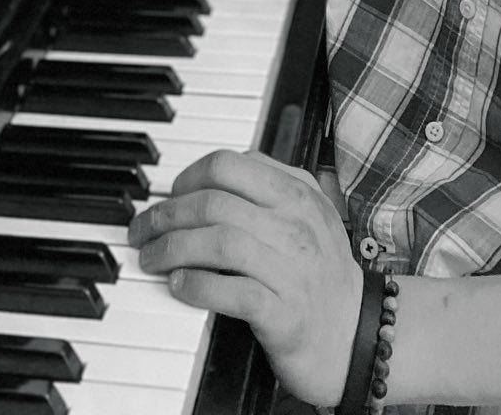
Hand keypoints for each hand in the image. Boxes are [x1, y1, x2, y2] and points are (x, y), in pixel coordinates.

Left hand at [129, 149, 361, 406]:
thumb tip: (208, 178)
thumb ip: (268, 188)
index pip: (230, 165)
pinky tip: (179, 286)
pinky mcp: (285, 315)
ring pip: (218, 241)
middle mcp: (297, 225)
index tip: (169, 195)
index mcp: (298, 193)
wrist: (357, 336)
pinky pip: (231, 291)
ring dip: (173, 248)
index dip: (188, 177)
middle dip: (167, 214)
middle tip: (144, 230)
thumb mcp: (307, 215)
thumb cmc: (321, 274)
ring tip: (152, 259)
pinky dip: (197, 286)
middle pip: (215, 202)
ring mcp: (293, 269)